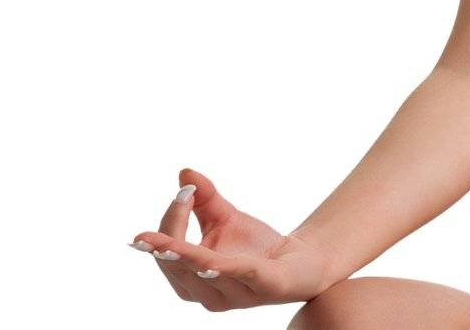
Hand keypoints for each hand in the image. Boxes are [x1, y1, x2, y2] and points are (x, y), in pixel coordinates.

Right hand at [128, 167, 340, 311]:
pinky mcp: (266, 288)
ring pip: (206, 274)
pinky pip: (242, 275)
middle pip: (180, 266)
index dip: (172, 221)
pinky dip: (225, 269)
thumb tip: (184, 172)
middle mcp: (207, 296)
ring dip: (190, 257)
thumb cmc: (256, 245)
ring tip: (171, 245)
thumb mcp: (226, 218)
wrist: (300, 261)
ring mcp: (235, 296)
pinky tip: (211, 264)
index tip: (185, 191)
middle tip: (182, 200)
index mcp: (190, 281)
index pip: (168, 252)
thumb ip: (205, 198)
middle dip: (173, 237)